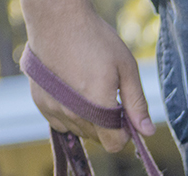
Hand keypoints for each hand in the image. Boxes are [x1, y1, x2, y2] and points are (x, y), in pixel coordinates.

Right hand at [20, 0, 154, 151]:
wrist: (57, 19)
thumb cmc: (95, 40)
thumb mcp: (126, 68)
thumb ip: (137, 104)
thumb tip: (147, 132)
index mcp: (98, 106)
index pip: (114, 144)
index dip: (125, 134)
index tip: (126, 116)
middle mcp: (73, 112)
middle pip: (98, 139)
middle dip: (108, 126)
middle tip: (110, 98)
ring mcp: (54, 109)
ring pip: (80, 132)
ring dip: (90, 121)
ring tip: (91, 91)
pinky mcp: (40, 102)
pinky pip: (61, 124)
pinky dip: (70, 116)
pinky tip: (74, 94)